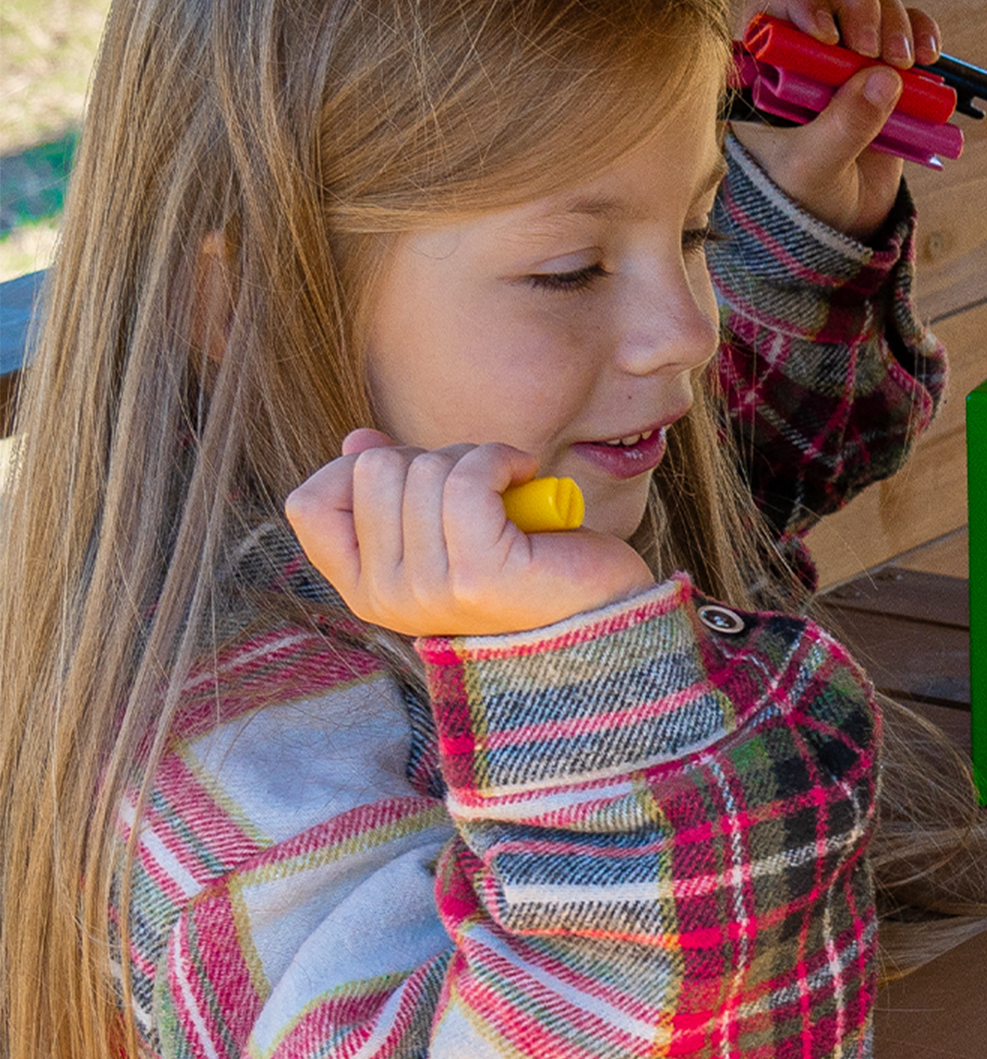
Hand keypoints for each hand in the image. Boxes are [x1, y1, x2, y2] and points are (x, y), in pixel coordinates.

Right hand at [286, 433, 653, 637]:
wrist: (605, 616)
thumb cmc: (527, 567)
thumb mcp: (446, 527)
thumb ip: (395, 492)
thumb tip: (358, 441)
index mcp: (367, 590)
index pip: (309, 507)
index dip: (352, 470)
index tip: (411, 474)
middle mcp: (388, 598)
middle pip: (373, 472)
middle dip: (430, 459)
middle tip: (479, 488)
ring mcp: (430, 590)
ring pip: (420, 470)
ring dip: (472, 459)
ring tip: (508, 491)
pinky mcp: (480, 576)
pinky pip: (468, 480)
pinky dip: (501, 459)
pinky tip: (525, 475)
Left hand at [730, 0, 942, 240]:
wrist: (837, 222)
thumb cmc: (803, 195)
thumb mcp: (813, 167)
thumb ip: (843, 126)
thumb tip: (885, 80)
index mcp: (761, 59)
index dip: (804, 2)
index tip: (831, 39)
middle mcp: (800, 43)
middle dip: (861, 7)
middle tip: (880, 53)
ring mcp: (844, 49)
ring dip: (896, 21)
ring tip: (909, 66)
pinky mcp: (882, 62)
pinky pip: (905, 23)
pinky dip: (922, 30)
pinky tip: (930, 57)